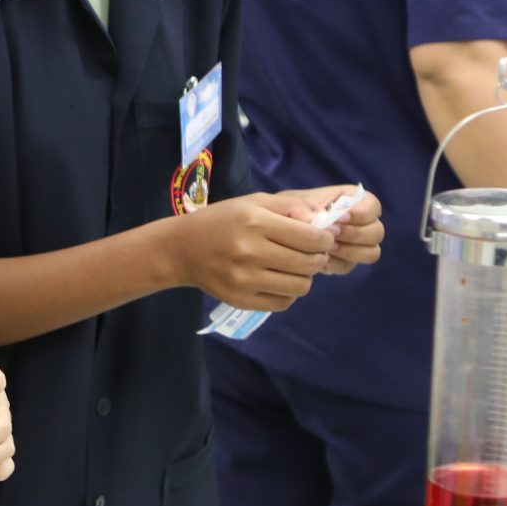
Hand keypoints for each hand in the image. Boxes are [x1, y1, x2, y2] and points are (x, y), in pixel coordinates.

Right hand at [173, 193, 329, 310]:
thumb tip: (322, 220)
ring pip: (300, 286)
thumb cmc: (221, 220)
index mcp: (256, 222)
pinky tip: (280, 281)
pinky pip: (283, 303)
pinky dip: (289, 293)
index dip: (325, 240)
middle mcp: (250, 251)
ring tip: (295, 268)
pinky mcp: (240, 300)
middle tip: (312, 254)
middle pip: (309, 264)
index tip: (322, 239)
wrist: (180, 249)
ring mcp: (245, 279)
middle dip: (319, 258)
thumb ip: (289, 206)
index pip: (311, 238)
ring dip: (305, 277)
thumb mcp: (253, 202)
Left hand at [279, 185, 382, 275]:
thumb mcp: (292, 202)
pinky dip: (335, 264)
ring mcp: (355, 244)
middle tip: (331, 234)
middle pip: (377, 232)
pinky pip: (349, 266)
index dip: (361, 214)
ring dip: (349, 251)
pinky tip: (319, 259)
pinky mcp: (344, 261)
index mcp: (353, 200)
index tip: (338, 218)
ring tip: (326, 247)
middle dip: (355, 234)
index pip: (373, 206)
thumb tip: (318, 220)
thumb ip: (305, 207)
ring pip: (371, 252)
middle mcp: (360, 222)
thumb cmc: (287, 209)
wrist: (276, 231)